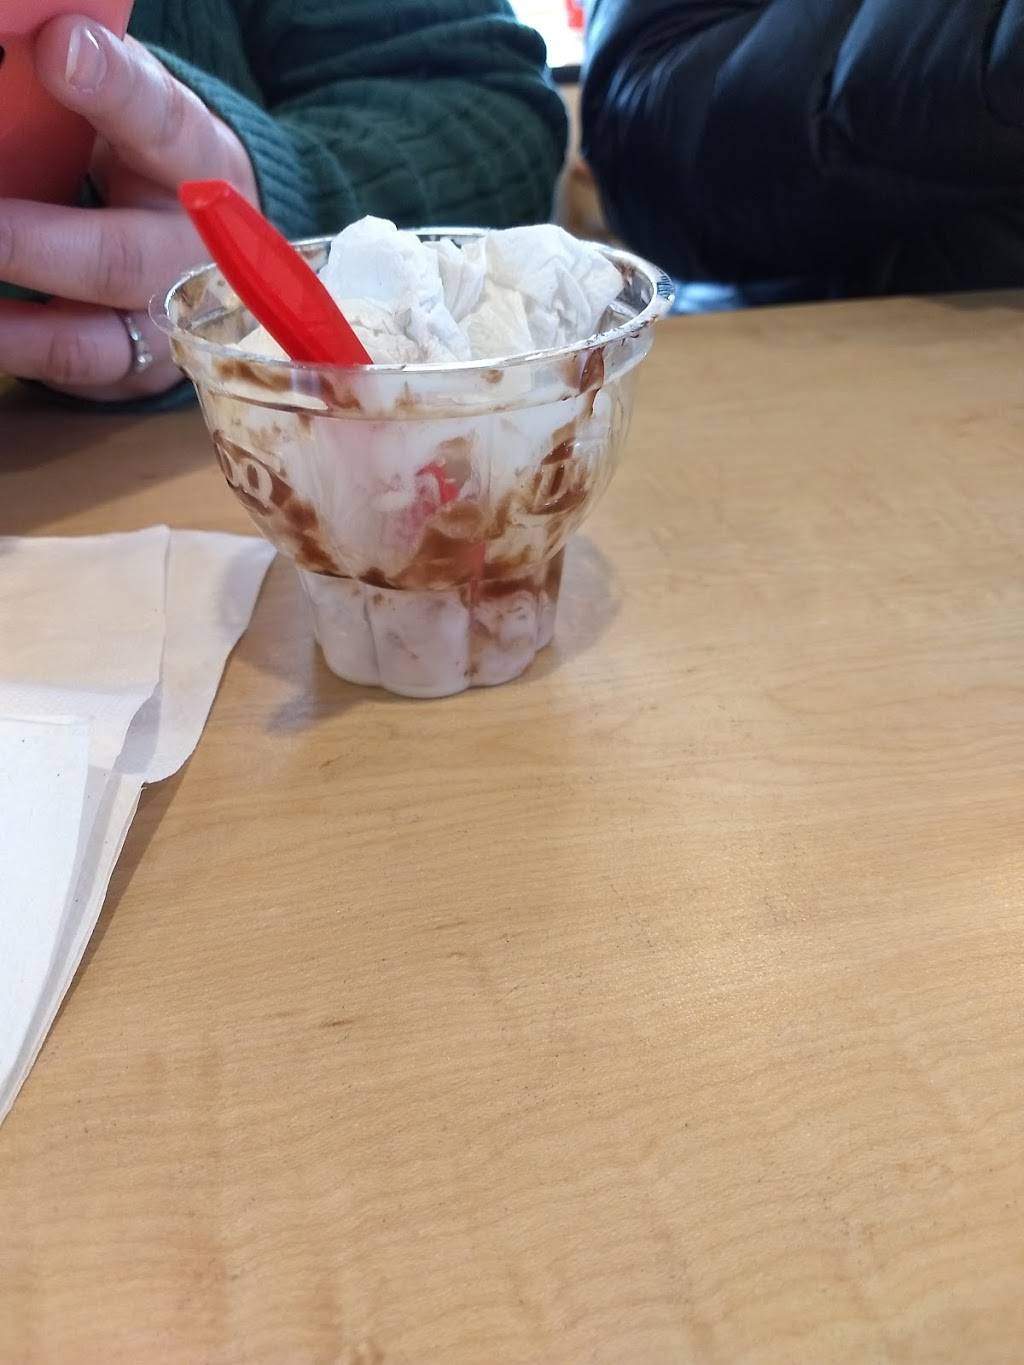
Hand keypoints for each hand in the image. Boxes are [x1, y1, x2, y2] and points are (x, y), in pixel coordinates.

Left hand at [0, 16, 258, 400]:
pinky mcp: (136, 374)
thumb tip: (16, 39)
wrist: (214, 256)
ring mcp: (167, 326)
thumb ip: (76, 93)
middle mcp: (192, 255)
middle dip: (23, 242)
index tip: (60, 49)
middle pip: (113, 257)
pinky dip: (8, 350)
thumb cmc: (147, 165)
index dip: (113, 90)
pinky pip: (65, 371)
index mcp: (196, 163)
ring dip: (6, 324)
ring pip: (84, 337)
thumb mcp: (130, 118)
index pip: (161, 122)